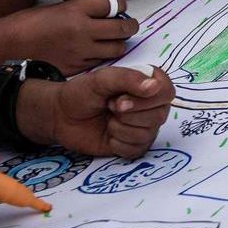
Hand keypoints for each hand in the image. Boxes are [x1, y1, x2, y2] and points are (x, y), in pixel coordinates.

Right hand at [0, 0, 136, 71]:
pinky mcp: (77, 67)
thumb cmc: (27, 24)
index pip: (113, 4)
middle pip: (122, 28)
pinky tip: (96, 53)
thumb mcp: (56, 7)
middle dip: (129, 26)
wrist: (6, 46)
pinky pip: (101, 62)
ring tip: (114, 41)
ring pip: (117, 48)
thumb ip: (80, 9)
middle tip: (128, 25)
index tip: (120, 7)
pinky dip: (103, 57)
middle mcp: (83, 30)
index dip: (120, 5)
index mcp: (76, 9)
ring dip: (118, 43)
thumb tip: (102, 10)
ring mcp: (81, 51)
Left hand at [24, 64, 171, 158]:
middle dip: (129, 113)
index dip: (147, 98)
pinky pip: (137, 149)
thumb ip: (128, 78)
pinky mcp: (134, 146)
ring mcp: (144, 128)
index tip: (121, 98)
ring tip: (107, 120)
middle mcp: (151, 107)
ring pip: (147, 133)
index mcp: (147, 85)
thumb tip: (155, 86)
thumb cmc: (82, 93)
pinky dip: (118, 143)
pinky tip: (108, 135)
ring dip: (120, 128)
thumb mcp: (102, 79)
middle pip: (159, 115)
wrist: (61, 117)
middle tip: (109, 106)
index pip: (167, 91)